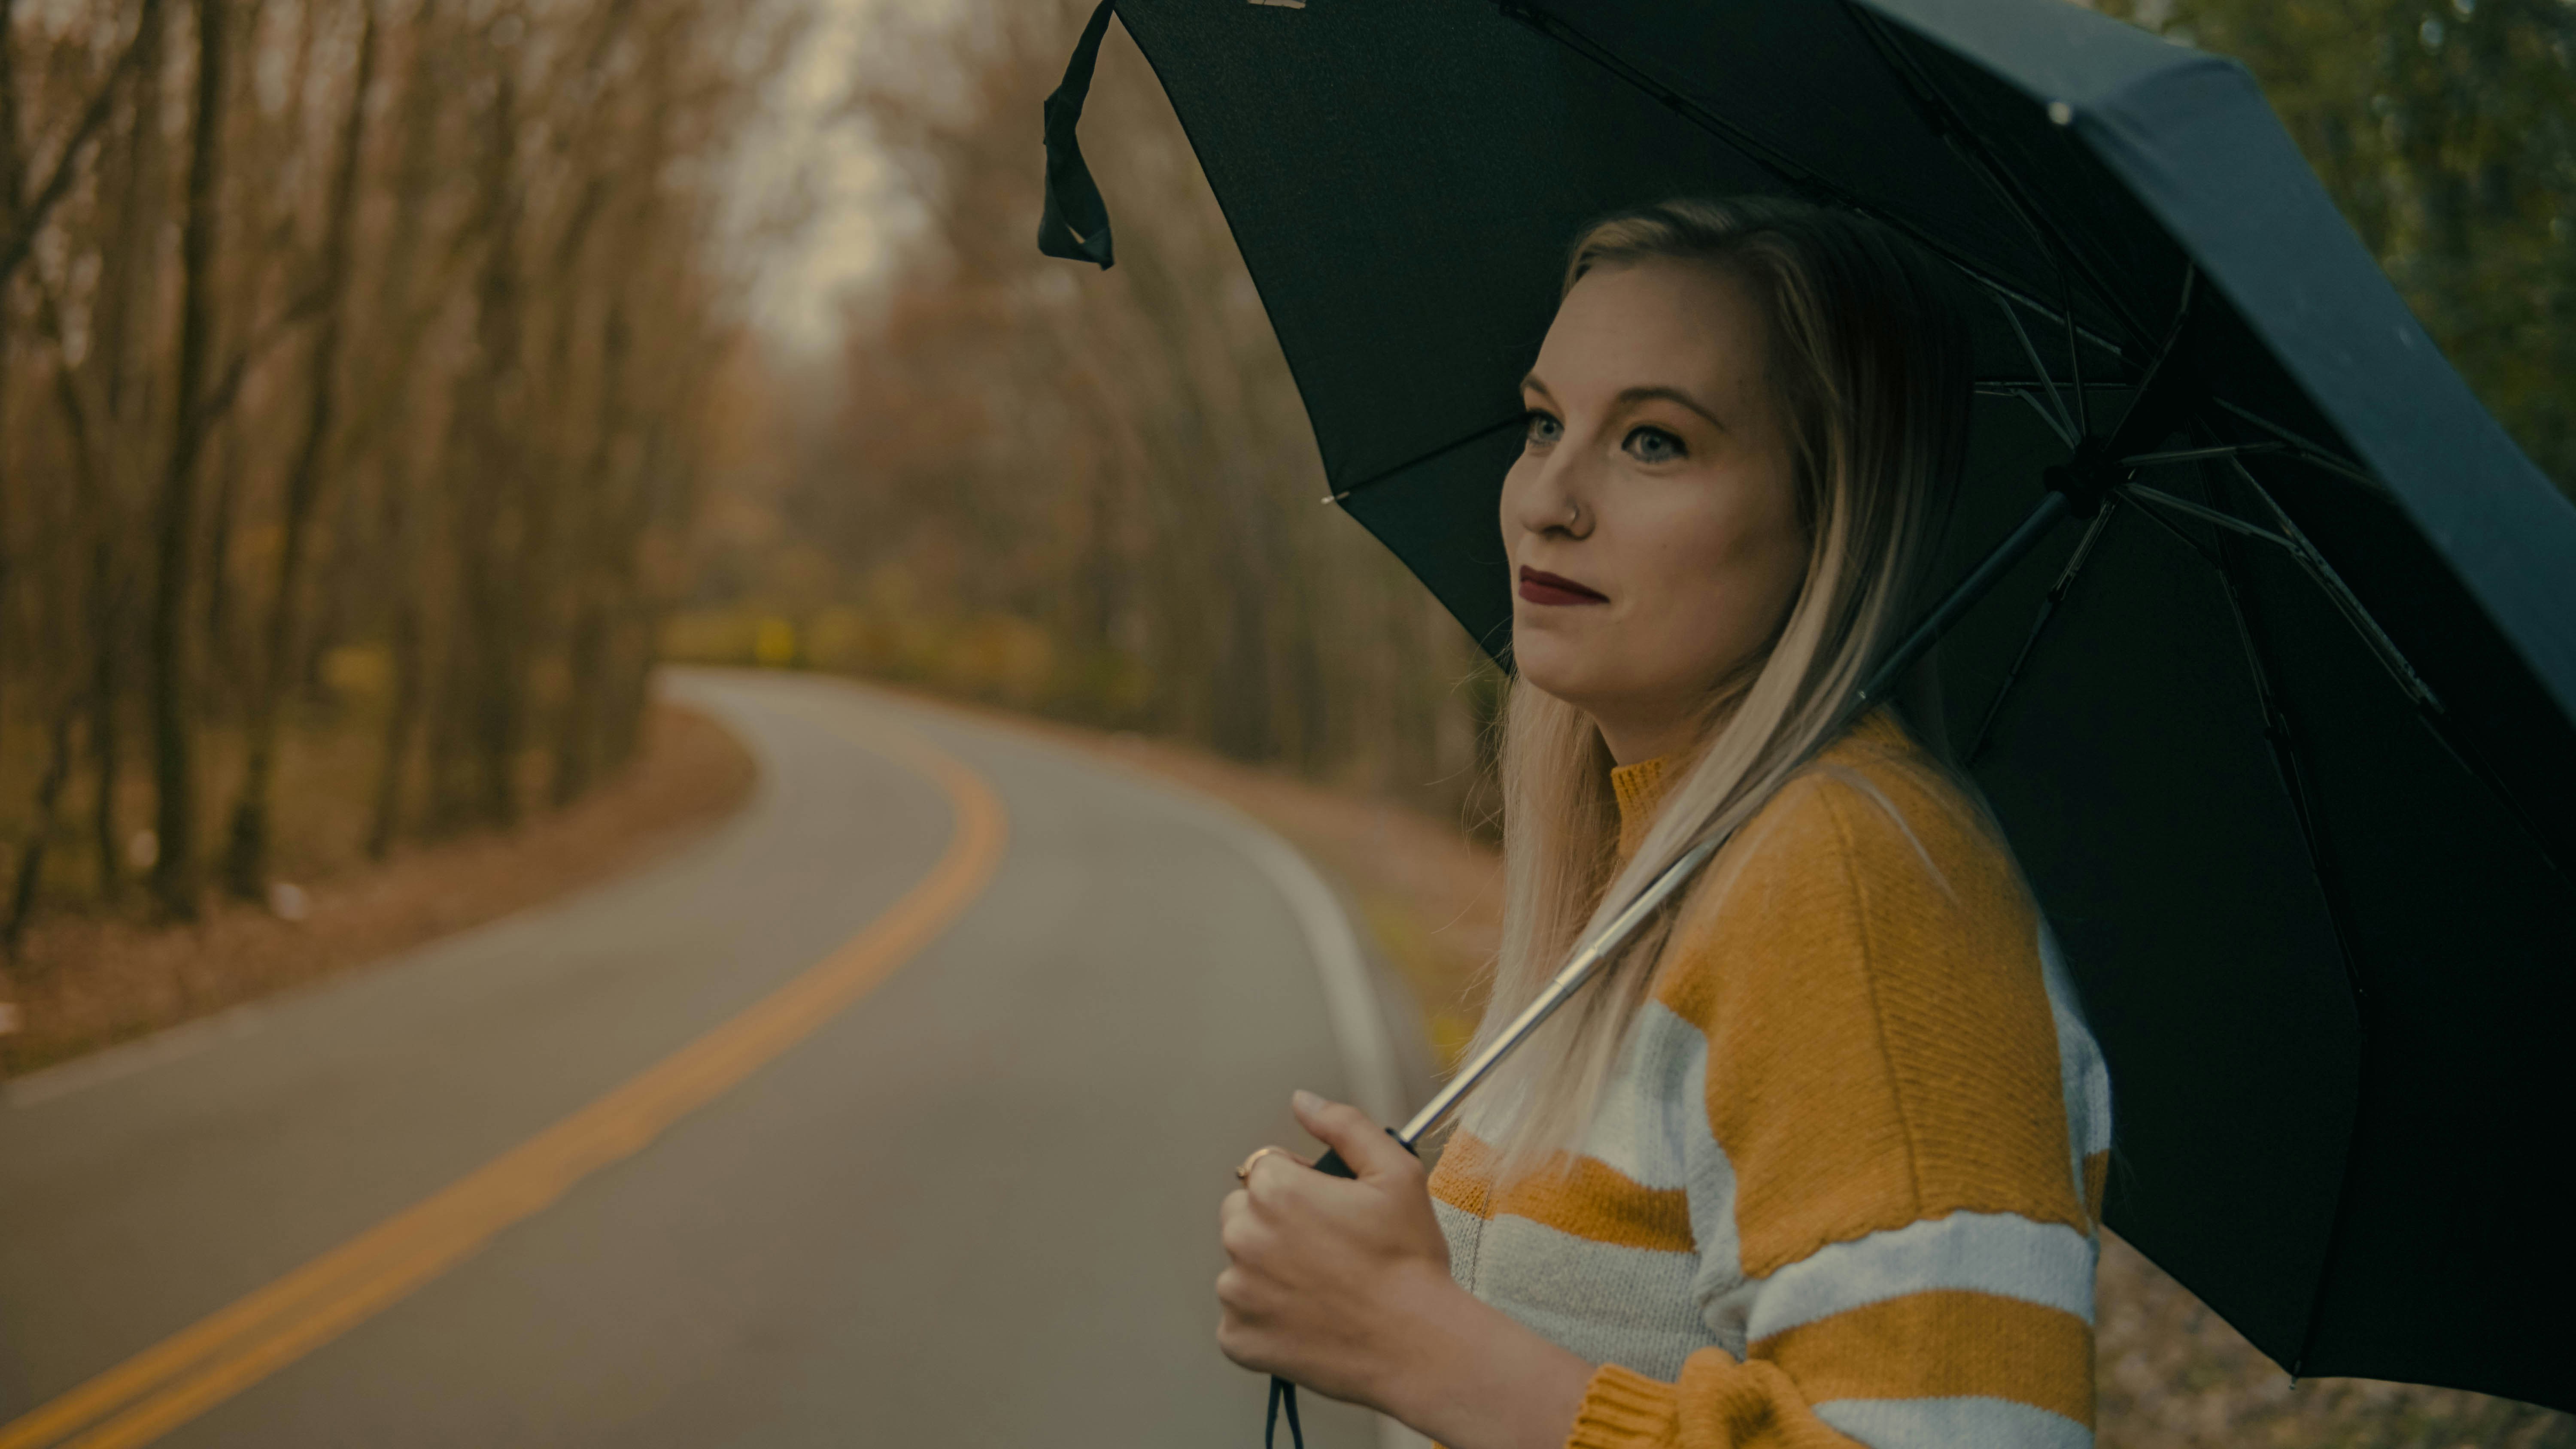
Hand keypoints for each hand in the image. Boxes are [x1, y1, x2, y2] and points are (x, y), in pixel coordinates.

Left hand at [1215, 1090, 1456, 1409]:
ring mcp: (1236, 1293)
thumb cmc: (1408, 1264)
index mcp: (1274, 1192)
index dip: (1304, 1187)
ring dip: (1271, 1272)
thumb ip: (1343, 1126)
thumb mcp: (1395, 1173)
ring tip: (1324, 1288)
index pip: (1266, 1170)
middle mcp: (1243, 1239)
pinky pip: (1240, 1317)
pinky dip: (1266, 1318)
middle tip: (1330, 1251)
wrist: (1418, 1345)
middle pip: (1245, 1215)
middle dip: (1278, 1225)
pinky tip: (1309, 1319)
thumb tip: (1303, 1101)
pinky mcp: (1238, 1339)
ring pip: (1242, 1266)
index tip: (1333, 1213)